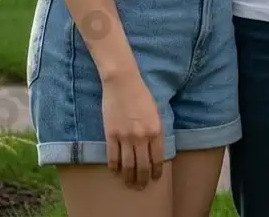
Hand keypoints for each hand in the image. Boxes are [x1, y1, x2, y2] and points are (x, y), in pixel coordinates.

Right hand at [101, 71, 164, 187]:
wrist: (123, 83)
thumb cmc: (141, 94)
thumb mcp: (156, 112)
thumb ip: (155, 130)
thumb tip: (154, 149)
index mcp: (155, 130)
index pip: (157, 158)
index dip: (156, 171)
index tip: (155, 178)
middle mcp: (141, 137)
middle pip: (142, 166)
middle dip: (142, 179)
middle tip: (141, 186)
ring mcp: (124, 137)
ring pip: (127, 165)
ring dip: (128, 178)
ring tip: (129, 183)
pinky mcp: (110, 135)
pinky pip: (112, 157)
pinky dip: (114, 167)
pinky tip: (115, 171)